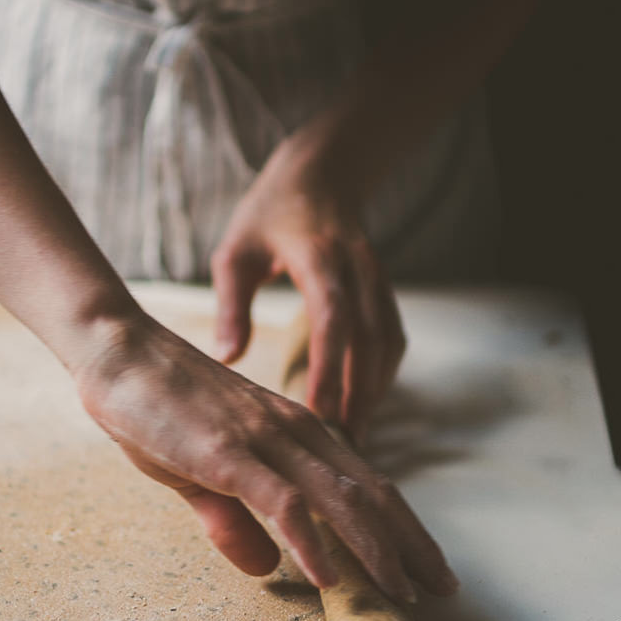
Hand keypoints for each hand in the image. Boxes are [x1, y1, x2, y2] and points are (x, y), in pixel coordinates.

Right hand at [73, 313, 453, 602]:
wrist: (118, 353)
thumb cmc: (159, 408)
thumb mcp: (202, 475)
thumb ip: (234, 521)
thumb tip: (265, 568)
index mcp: (300, 434)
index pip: (369, 486)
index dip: (405, 529)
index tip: (430, 568)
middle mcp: (297, 434)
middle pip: (373, 495)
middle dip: (412, 546)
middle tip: (446, 589)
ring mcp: (266, 441)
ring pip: (341, 501)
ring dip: (377, 551)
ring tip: (403, 594)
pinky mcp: (229, 454)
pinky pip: (283, 503)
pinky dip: (312, 543)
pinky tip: (330, 577)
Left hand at [210, 133, 405, 439]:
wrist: (321, 176)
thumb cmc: (268, 217)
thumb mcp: (236, 253)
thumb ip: (232, 305)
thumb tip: (228, 357)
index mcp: (320, 258)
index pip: (334, 319)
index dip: (330, 368)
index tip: (319, 413)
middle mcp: (359, 270)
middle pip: (369, 339)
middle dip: (358, 393)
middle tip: (341, 444)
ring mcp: (378, 280)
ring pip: (387, 343)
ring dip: (374, 390)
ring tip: (355, 437)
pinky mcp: (385, 291)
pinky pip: (392, 338)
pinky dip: (382, 374)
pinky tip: (364, 405)